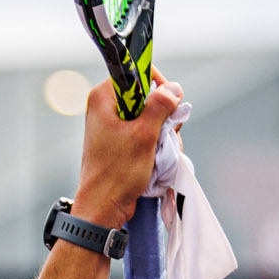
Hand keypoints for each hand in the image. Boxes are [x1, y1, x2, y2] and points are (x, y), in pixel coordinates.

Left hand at [69, 70, 182, 230]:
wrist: (103, 206)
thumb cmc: (117, 172)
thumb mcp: (144, 135)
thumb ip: (160, 106)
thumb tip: (174, 88)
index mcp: (104, 97)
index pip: (136, 72)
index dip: (157, 84)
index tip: (168, 103)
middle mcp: (106, 106)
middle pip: (147, 95)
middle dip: (163, 114)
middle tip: (164, 134)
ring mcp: (113, 124)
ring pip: (150, 115)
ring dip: (162, 132)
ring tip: (159, 152)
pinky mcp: (120, 140)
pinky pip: (146, 132)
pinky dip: (156, 143)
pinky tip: (157, 158)